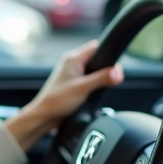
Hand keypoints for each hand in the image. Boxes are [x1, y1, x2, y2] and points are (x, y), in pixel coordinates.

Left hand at [3, 40, 122, 151]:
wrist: (44, 116)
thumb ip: (101, 79)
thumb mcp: (83, 88)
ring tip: (101, 87)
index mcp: (72, 58)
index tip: (115, 68)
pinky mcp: (73, 82)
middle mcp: (72, 63)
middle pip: (97, 58)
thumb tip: (118, 72)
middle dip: (106, 68)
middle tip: (111, 80)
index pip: (96, 47)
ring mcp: (72, 73)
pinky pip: (89, 78)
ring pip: (94, 69)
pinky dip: (95, 84)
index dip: (108, 55)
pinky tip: (95, 91)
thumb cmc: (57, 101)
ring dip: (100, 77)